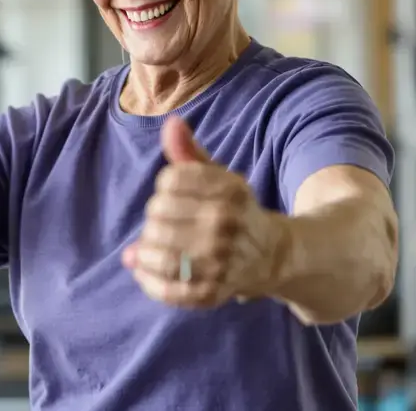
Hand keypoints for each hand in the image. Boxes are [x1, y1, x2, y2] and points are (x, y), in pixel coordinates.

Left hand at [122, 115, 290, 308]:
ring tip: (149, 248)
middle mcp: (226, 224)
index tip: (173, 194)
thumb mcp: (218, 177)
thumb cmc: (233, 211)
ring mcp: (220, 260)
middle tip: (165, 224)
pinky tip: (145, 271)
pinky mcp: (211, 292)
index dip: (164, 186)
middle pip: (157, 214)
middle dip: (154, 218)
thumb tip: (172, 123)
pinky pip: (166, 288)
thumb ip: (190, 152)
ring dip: (145, 250)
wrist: (270, 256)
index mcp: (229, 190)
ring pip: (157, 252)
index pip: (169, 180)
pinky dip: (147, 280)